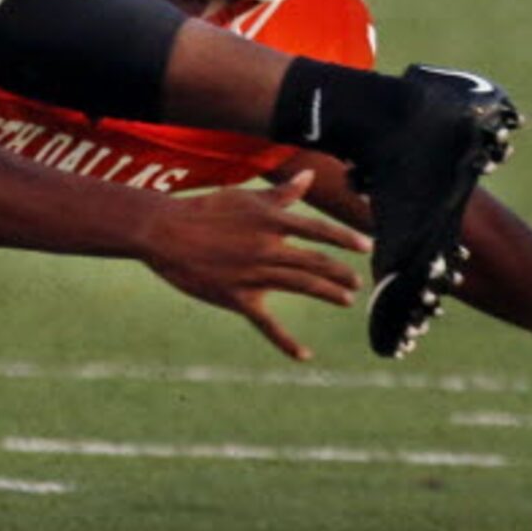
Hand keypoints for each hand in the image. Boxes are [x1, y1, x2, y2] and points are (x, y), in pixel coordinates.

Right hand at [141, 172, 370, 362]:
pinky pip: (267, 324)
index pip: (318, 230)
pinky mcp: (238, 298)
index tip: (365, 247)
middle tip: (357, 283)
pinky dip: (286, 342)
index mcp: (270, 221)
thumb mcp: (246, 197)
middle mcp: (267, 248)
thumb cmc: (206, 210)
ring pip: (300, 286)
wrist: (166, 232)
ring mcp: (254, 275)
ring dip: (327, 293)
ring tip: (346, 299)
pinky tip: (305, 355)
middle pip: (314, 262)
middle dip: (340, 273)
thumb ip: (282, 194)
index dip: (344, 239)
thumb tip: (309, 176)